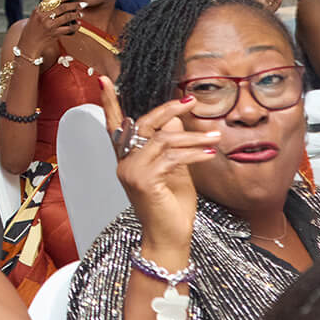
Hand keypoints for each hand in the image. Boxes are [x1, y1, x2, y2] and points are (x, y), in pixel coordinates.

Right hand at [16, 0, 82, 61]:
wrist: (28, 44)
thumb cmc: (33, 29)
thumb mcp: (35, 16)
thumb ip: (45, 8)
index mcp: (38, 9)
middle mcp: (43, 16)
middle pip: (63, 7)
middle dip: (75, 5)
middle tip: (83, 4)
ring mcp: (49, 25)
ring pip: (67, 17)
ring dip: (76, 15)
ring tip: (81, 14)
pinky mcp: (54, 33)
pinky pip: (68, 28)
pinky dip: (75, 26)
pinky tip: (78, 25)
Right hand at [98, 76, 216, 259]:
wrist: (169, 239)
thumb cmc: (171, 208)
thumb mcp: (175, 170)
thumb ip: (172, 146)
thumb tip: (176, 120)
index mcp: (127, 158)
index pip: (115, 125)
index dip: (109, 102)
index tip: (103, 80)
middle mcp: (124, 162)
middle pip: (144, 123)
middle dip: (169, 109)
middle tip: (192, 101)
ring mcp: (131, 171)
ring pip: (164, 139)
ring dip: (195, 137)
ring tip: (216, 137)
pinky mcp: (144, 181)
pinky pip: (172, 157)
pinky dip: (195, 153)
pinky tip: (210, 154)